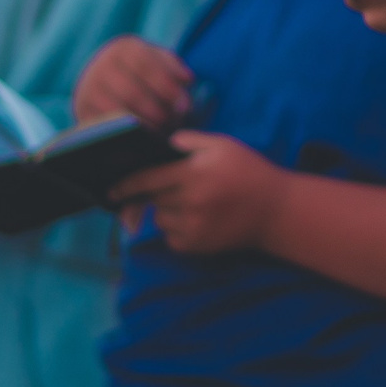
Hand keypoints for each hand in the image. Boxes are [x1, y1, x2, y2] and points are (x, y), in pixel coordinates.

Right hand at [75, 37, 193, 128]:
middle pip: (131, 92)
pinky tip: (143, 140)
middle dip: (156, 111)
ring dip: (142, 125)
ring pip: (116, 112)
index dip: (167, 86)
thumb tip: (187, 80)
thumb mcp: (160, 62)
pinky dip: (125, 135)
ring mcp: (88, 89)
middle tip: (173, 124)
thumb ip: (175, 68)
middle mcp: (101, 65)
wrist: (108, 82)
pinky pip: (105, 127)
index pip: (145, 65)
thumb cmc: (144, 74)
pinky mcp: (82, 111)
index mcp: (124, 48)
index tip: (185, 105)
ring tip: (161, 133)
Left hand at [113, 131, 288, 254]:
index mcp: (193, 174)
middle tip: (174, 188)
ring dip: (167, 211)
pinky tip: (199, 219)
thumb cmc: (247, 171)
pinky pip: (172, 238)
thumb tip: (161, 144)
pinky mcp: (198, 246)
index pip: (148, 180)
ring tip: (193, 203)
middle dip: (153, 195)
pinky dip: (177, 229)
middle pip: (153, 200)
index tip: (110, 191)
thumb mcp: (222, 145)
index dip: (125, 185)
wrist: (275, 210)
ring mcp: (194, 227)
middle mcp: (191, 202)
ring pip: (162, 220)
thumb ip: (189, 141)